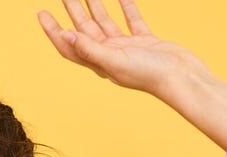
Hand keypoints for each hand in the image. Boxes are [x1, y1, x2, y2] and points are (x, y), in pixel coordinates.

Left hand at [38, 0, 214, 103]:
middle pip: (85, 30)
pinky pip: (132, 20)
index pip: (69, 46)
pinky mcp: (146, 42)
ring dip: (95, 6)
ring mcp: (128, 48)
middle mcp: (110, 56)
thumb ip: (90, 49)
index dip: (54, 31)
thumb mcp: (115, 61)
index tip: (42, 13)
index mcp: (99, 63)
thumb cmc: (150, 75)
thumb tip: (66, 35)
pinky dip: (126, 7)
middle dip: (73, 11)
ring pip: (106, 23)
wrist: (184, 79)